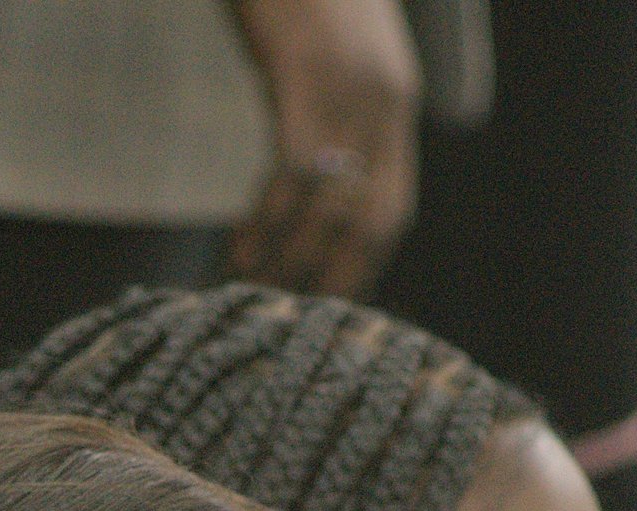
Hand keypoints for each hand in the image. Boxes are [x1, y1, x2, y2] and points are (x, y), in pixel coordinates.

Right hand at [227, 0, 420, 297]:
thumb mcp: (324, 60)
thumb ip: (325, 116)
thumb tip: (305, 181)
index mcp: (393, 106)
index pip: (391, 211)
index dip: (361, 269)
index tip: (327, 313)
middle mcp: (384, 103)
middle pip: (372, 220)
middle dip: (333, 280)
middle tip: (291, 324)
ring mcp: (349, 87)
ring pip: (332, 204)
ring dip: (293, 260)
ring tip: (256, 293)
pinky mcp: (307, 70)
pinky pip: (293, 168)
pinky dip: (270, 219)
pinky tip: (243, 248)